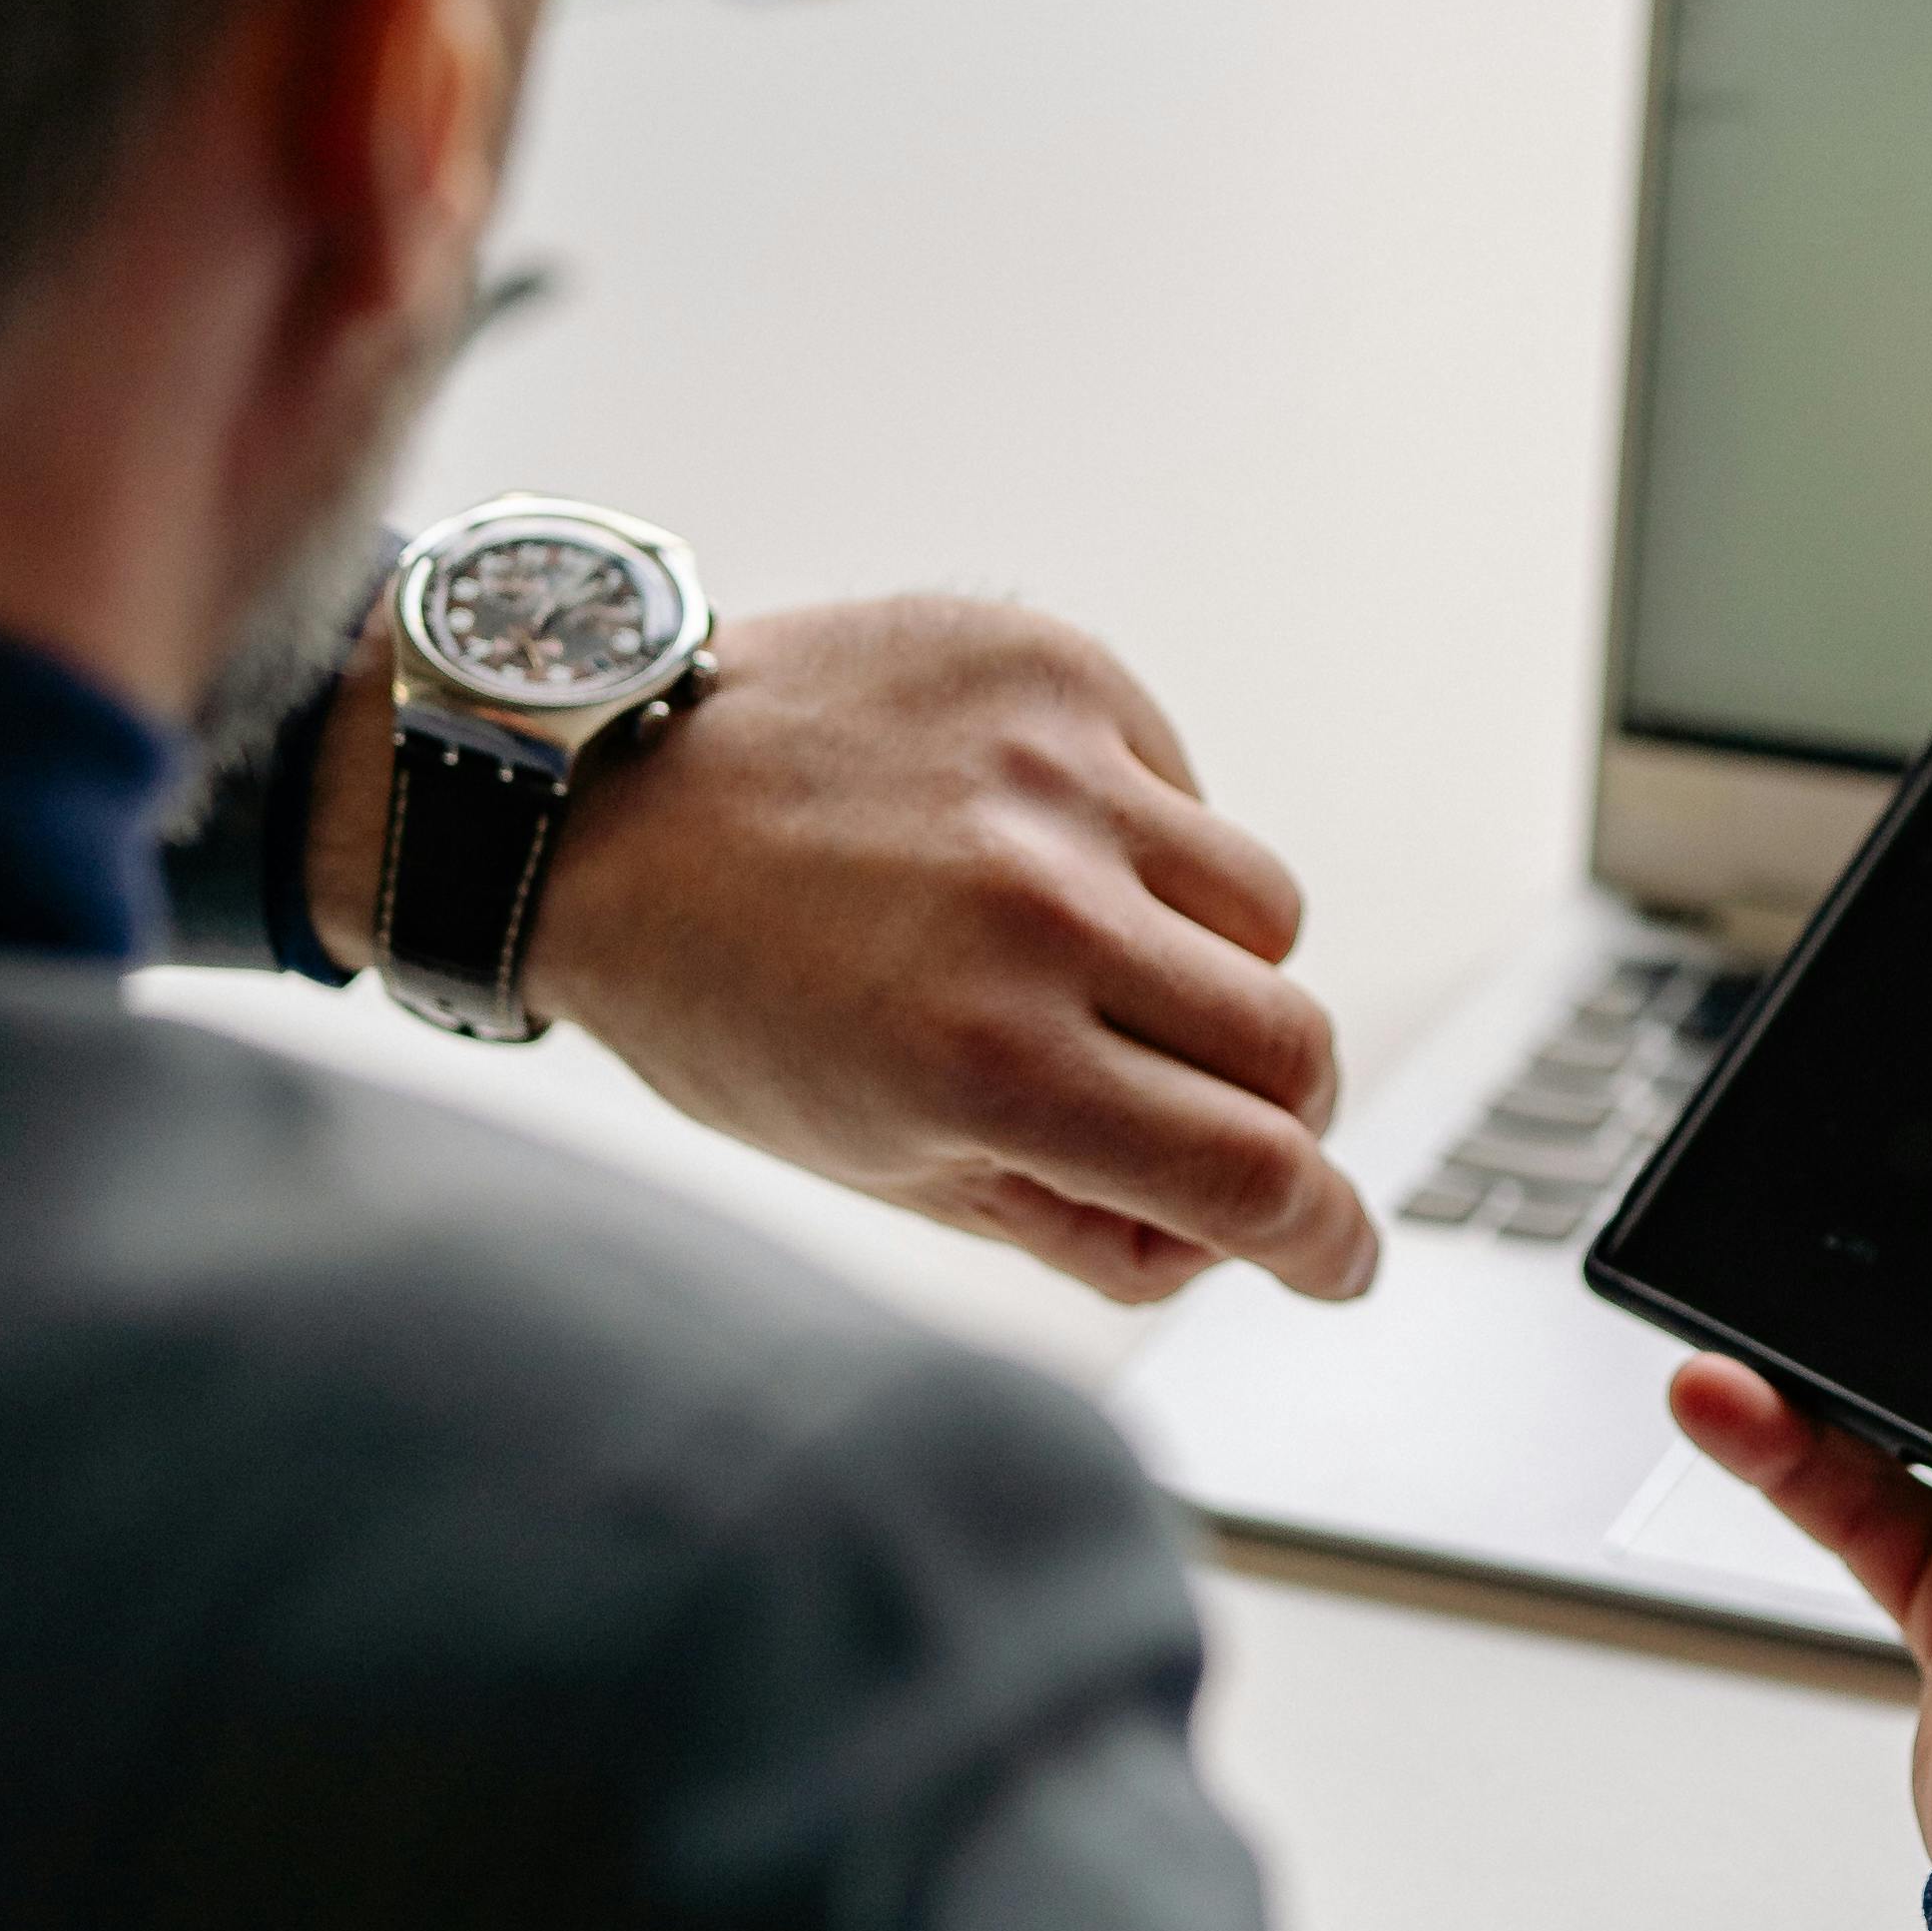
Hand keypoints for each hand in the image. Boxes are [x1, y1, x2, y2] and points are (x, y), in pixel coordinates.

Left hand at [305, 594, 1376, 1302]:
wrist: (592, 793)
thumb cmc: (726, 1000)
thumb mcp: (883, 1163)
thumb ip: (1074, 1224)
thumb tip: (1223, 1243)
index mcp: (991, 1066)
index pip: (1257, 1177)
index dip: (1326, 1241)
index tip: (1339, 1258)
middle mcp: (1041, 916)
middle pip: (1297, 1049)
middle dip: (1279, 1113)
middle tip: (1215, 1117)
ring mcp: (1057, 778)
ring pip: (1267, 915)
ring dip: (1216, 968)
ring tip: (1095, 963)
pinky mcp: (1058, 672)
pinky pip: (1187, 795)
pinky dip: (1144, 846)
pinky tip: (1027, 848)